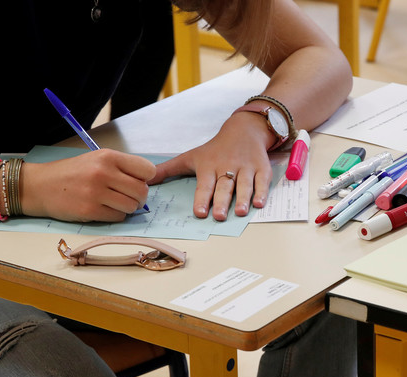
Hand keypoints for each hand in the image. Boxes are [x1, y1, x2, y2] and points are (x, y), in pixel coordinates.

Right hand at [22, 149, 155, 221]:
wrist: (41, 186)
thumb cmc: (72, 173)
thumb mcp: (96, 159)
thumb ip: (121, 167)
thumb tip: (147, 183)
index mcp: (108, 156)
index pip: (147, 170)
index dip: (146, 179)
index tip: (138, 182)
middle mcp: (103, 172)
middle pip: (142, 191)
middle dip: (140, 198)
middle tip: (130, 198)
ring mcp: (96, 192)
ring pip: (132, 206)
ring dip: (128, 208)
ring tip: (115, 203)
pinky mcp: (89, 211)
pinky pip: (118, 217)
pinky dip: (115, 216)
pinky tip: (105, 209)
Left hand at [149, 113, 274, 220]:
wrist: (243, 130)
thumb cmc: (214, 149)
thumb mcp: (189, 157)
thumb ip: (168, 170)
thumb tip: (144, 180)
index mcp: (209, 166)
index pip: (204, 184)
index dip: (202, 198)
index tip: (199, 212)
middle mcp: (227, 167)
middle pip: (224, 186)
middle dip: (222, 201)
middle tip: (219, 216)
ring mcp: (246, 167)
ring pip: (244, 184)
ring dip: (243, 198)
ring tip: (240, 212)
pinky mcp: (261, 168)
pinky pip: (262, 181)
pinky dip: (262, 192)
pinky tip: (259, 204)